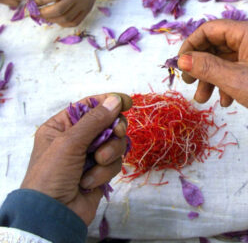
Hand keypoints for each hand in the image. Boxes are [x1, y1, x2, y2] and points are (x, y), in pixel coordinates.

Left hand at [21, 93, 131, 224]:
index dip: (108, 102)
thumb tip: (115, 100)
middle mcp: (76, 139)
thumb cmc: (51, 174)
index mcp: (61, 126)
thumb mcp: (70, 142)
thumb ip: (95, 120)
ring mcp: (89, 156)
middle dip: (113, 131)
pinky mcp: (99, 172)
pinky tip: (89, 182)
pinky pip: (114, 163)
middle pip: (108, 123)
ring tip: (97, 163)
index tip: (126, 101)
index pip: (89, 106)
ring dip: (109, 153)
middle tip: (117, 133)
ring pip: (115, 143)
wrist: (52, 215)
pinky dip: (104, 171)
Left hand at [35, 0, 109, 26]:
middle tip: (35, 12)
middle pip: (59, 9)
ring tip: (44, 16)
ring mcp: (84, 3)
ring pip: (66, 18)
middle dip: (44, 13)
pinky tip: (56, 19)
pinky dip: (63, 24)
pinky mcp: (87, 10)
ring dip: (52, 20)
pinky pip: (75, 22)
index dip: (40, 1)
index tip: (32, 2)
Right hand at [177, 20, 247, 167]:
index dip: (191, 45)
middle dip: (201, 65)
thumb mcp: (234, 80)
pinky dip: (226, 84)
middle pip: (216, 45)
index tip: (179, 65)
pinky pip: (237, 70)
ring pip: (225, 60)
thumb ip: (206, 66)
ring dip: (211, 78)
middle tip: (189, 83)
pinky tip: (225, 102)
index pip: (210, 29)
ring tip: (203, 99)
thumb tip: (182, 59)